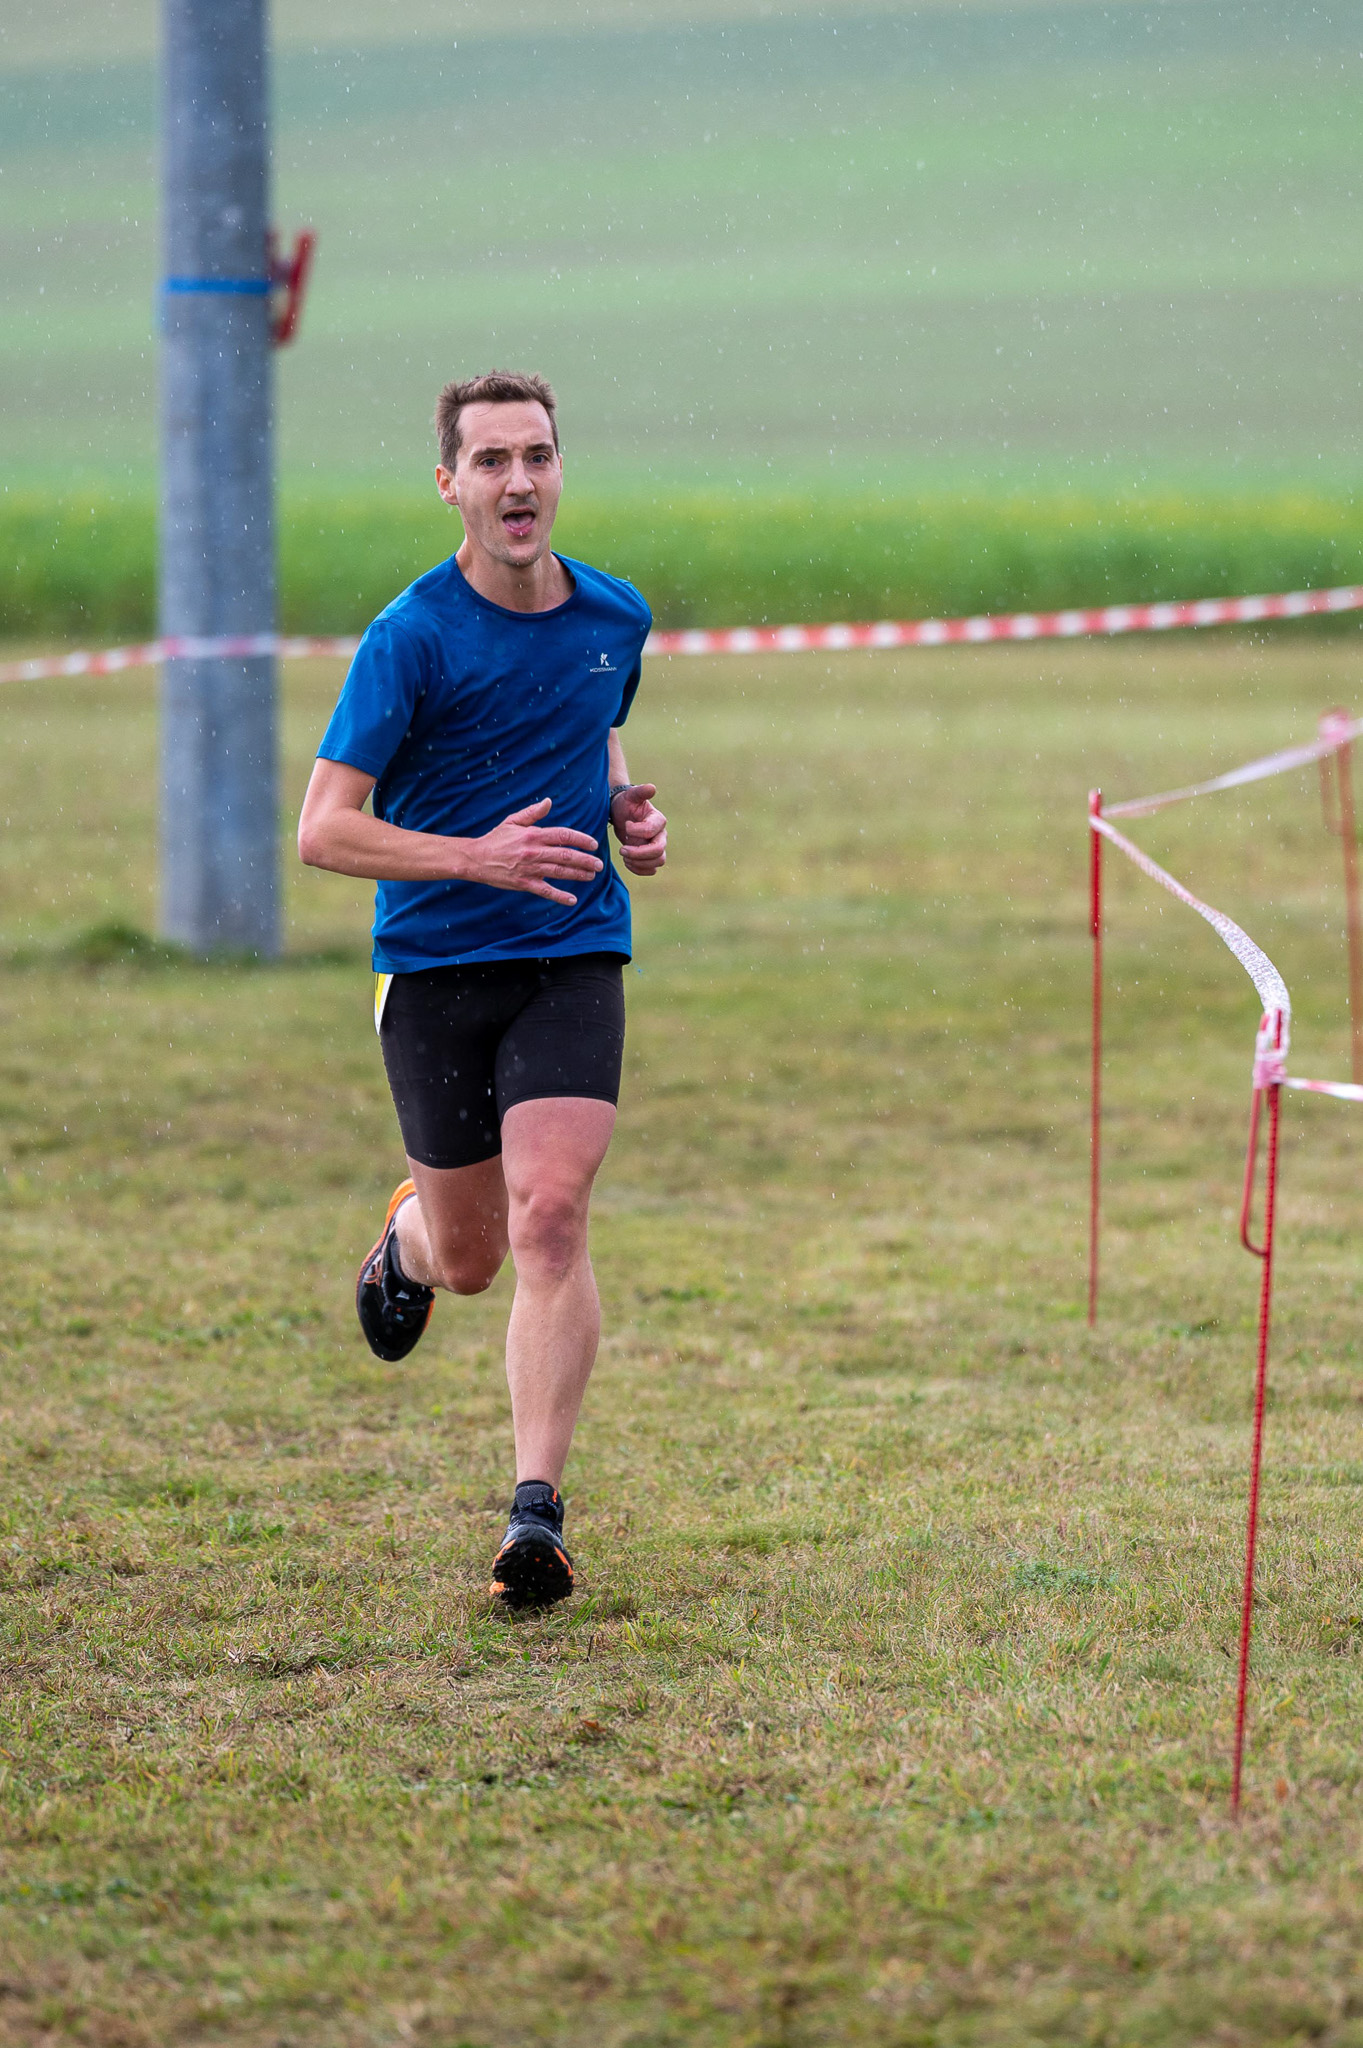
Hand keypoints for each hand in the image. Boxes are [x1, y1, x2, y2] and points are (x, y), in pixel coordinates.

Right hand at [467, 798, 601, 905]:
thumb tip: (549, 801)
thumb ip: (533, 813)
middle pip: (565, 855)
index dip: (581, 840)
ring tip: (591, 876)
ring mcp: (529, 869)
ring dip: (578, 875)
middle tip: (599, 865)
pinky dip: (559, 896)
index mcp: (533, 835)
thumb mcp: (513, 821)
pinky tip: (572, 900)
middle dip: (585, 860)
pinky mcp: (524, 883)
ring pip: (559, 872)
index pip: (563, 835)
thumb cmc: (496, 839)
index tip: (593, 845)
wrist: (476, 858)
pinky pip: (545, 891)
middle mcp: (534, 851)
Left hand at [610, 783, 666, 875]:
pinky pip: (651, 870)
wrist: (623, 814)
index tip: (625, 825)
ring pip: (658, 862)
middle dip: (638, 853)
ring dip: (639, 863)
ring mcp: (658, 847)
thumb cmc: (626, 803)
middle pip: (658, 851)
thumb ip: (641, 792)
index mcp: (658, 820)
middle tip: (622, 849)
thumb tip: (651, 788)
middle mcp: (661, 835)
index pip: (651, 831)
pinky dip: (639, 869)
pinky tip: (627, 862)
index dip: (636, 831)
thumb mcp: (631, 796)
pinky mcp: (651, 857)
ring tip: (624, 856)